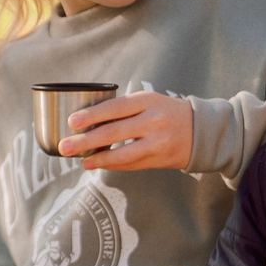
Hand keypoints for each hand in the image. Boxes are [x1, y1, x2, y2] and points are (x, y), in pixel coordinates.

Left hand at [60, 91, 192, 170]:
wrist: (200, 130)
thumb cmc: (166, 112)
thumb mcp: (148, 101)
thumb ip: (123, 109)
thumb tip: (87, 121)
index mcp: (148, 101)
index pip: (115, 107)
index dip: (92, 115)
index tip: (72, 122)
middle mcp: (154, 121)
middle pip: (114, 132)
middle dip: (86, 141)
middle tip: (65, 146)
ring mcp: (158, 142)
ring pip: (122, 154)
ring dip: (98, 159)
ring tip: (80, 160)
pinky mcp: (160, 159)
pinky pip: (131, 164)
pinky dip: (112, 165)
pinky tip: (96, 164)